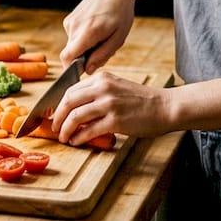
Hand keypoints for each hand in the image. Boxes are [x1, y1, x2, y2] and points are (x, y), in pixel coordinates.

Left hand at [51, 70, 170, 144]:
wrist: (166, 107)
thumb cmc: (142, 100)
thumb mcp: (117, 87)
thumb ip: (98, 93)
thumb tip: (76, 109)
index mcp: (102, 78)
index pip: (70, 90)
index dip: (59, 105)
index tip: (56, 115)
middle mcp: (103, 88)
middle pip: (68, 101)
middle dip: (58, 117)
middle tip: (55, 128)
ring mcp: (109, 104)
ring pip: (75, 116)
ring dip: (65, 129)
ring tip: (64, 137)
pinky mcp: (115, 121)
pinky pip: (89, 131)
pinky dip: (79, 138)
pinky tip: (76, 142)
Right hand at [59, 0, 136, 72]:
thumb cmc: (120, 13)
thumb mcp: (118, 38)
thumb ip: (102, 56)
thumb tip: (87, 70)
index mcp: (87, 31)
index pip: (67, 57)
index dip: (71, 69)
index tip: (82, 71)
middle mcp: (74, 26)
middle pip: (71, 53)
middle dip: (85, 57)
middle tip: (103, 48)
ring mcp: (70, 22)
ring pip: (73, 45)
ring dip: (85, 47)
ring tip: (102, 36)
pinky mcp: (69, 19)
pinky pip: (73, 37)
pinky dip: (83, 38)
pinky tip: (96, 29)